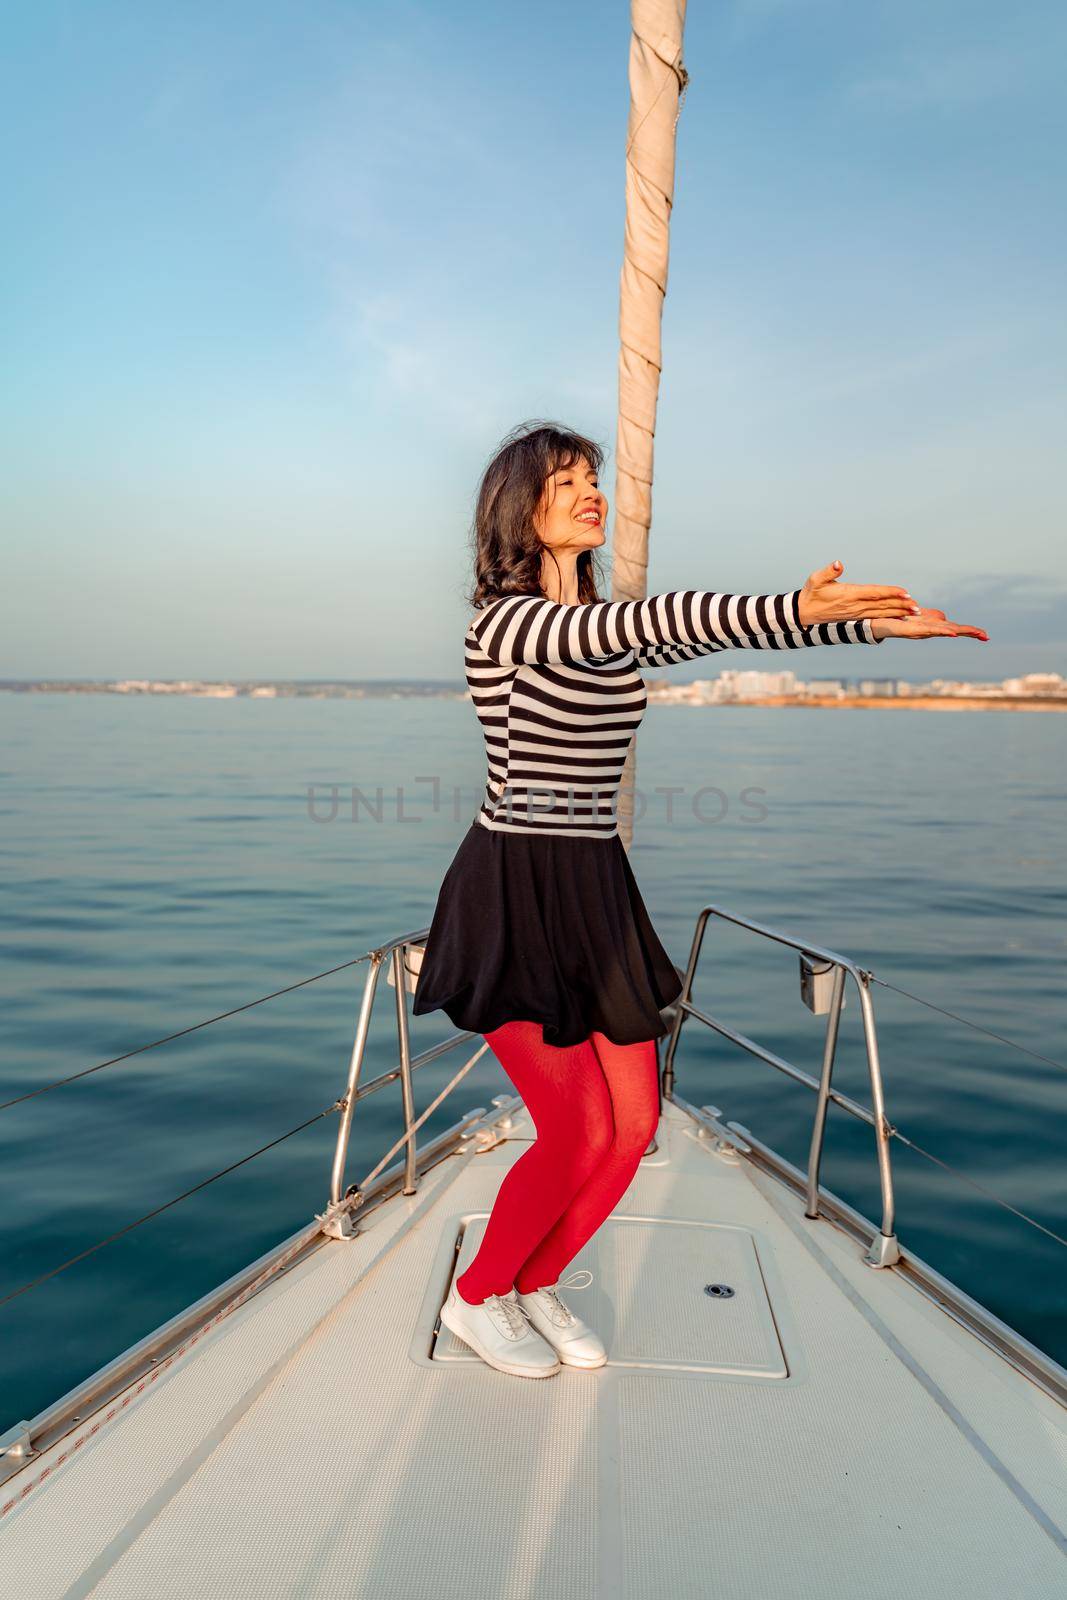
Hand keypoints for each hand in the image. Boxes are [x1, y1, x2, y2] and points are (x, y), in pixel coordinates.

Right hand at [796, 559, 917, 626]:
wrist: (804, 614)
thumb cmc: (810, 594)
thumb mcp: (815, 580)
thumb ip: (828, 572)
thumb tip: (838, 563)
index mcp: (848, 595)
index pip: (873, 593)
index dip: (890, 592)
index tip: (904, 592)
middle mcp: (855, 606)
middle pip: (882, 605)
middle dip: (900, 605)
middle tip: (916, 606)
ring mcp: (856, 613)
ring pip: (881, 612)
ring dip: (898, 612)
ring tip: (914, 612)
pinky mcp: (856, 616)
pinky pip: (876, 616)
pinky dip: (890, 616)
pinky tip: (900, 616)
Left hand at [869, 606, 987, 641]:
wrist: (877, 623)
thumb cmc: (898, 620)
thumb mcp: (920, 616)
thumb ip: (932, 617)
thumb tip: (944, 618)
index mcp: (933, 626)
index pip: (955, 628)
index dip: (970, 631)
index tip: (985, 636)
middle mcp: (928, 630)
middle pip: (953, 630)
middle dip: (969, 633)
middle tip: (986, 636)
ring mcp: (920, 631)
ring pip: (943, 631)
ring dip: (958, 632)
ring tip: (973, 634)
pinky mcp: (909, 631)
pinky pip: (927, 630)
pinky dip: (940, 631)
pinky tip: (951, 633)